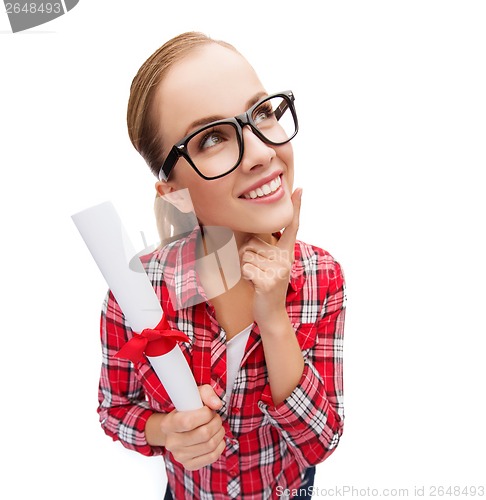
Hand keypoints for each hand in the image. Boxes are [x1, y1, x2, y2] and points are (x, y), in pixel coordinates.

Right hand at [161, 385, 224, 470]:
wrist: (178, 429)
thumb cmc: (188, 409)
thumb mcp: (194, 395)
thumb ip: (206, 394)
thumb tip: (216, 405)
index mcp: (168, 424)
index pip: (188, 422)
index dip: (205, 414)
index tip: (208, 409)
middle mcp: (171, 442)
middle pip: (203, 434)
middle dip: (216, 422)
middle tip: (215, 417)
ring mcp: (179, 456)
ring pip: (210, 445)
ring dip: (220, 432)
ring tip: (217, 426)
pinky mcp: (189, 464)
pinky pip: (212, 456)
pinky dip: (220, 445)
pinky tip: (216, 437)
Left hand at [240, 188, 301, 326]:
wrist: (271, 312)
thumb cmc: (265, 284)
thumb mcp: (268, 264)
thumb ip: (263, 249)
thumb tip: (248, 234)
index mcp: (286, 252)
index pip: (292, 227)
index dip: (296, 208)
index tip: (300, 190)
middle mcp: (285, 259)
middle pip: (251, 244)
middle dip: (247, 257)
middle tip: (258, 271)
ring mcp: (279, 270)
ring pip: (246, 256)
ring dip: (245, 268)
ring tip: (257, 278)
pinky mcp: (269, 281)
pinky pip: (244, 268)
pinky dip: (244, 277)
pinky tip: (255, 285)